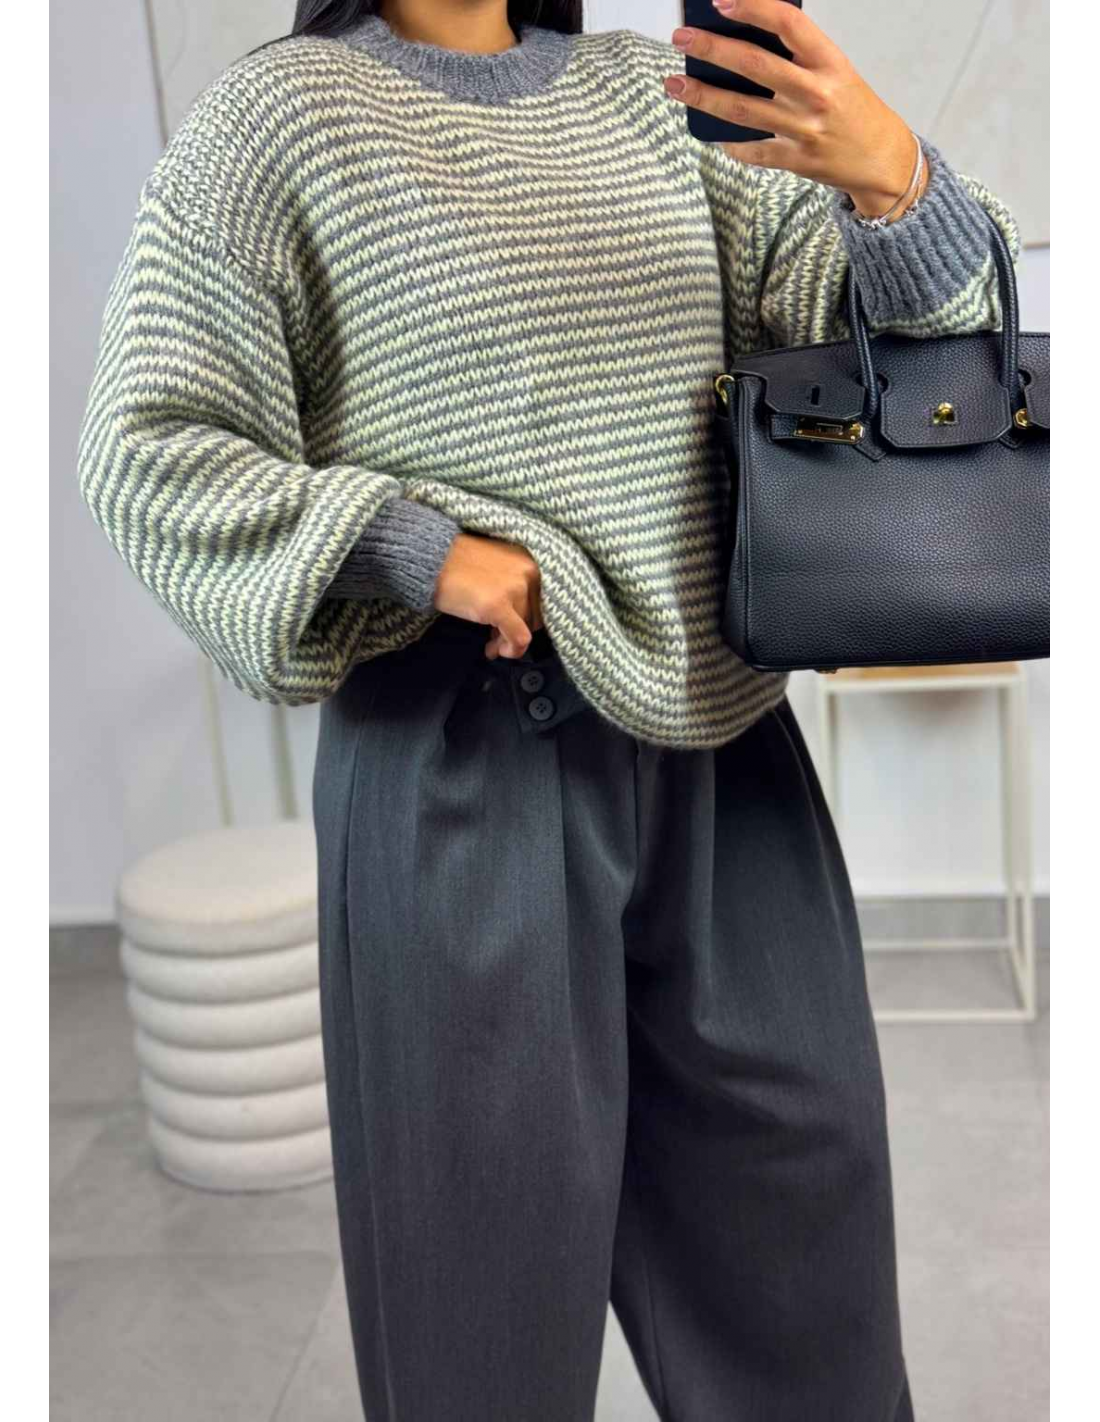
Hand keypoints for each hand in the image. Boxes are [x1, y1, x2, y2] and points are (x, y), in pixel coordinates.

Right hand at [433, 531, 543, 659]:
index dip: (526, 617)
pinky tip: (492, 651)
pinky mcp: (499, 605)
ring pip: (526, 628)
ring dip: (507, 641)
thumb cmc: (457, 561)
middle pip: (535, 616)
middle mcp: (529, 572)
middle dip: (515, 630)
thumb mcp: (496, 564)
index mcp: (530, 560)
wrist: (430, 557)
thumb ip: (512, 583)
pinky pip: (518, 637)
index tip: (508, 626)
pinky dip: (511, 650)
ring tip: (489, 644)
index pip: (541, 599)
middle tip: (495, 639)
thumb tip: (518, 616)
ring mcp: (515, 588)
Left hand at [665, 0, 926, 220]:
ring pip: (743, 111)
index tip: (720, 1)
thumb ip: (796, 57)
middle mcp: (817, 94)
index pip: (789, 24)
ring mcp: (805, 131)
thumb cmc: (851, 106)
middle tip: (682, 39)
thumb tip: (741, 40)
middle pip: (755, 66)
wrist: (882, 159)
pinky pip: (752, 150)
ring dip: (703, 96)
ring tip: (674, 85)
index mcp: (830, 62)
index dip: (753, 8)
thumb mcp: (835, 71)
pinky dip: (729, 142)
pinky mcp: (796, 162)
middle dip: (712, 50)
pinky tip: (708, 131)